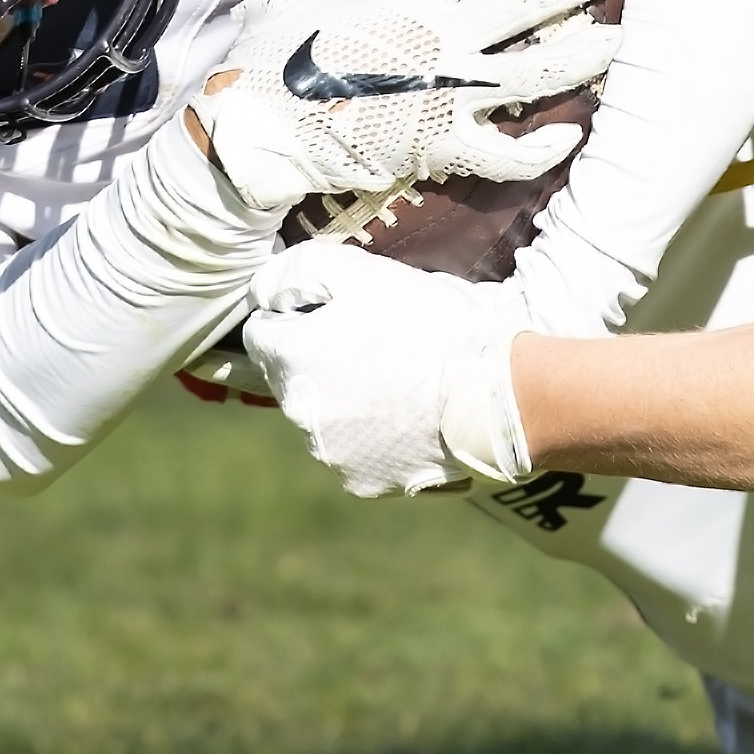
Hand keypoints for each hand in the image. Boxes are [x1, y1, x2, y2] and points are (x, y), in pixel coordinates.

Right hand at [192, 0, 624, 215]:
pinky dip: (540, 147)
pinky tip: (569, 135)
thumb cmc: (271, 53)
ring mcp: (445, 92)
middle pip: (524, 2)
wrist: (255, 128)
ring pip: (532, 72)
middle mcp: (439, 37)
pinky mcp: (440, 144)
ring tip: (620, 39)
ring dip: (581, 55)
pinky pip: (505, 151)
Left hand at [243, 245, 532, 495]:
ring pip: (321, 416)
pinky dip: (371, 435)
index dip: (295, 314)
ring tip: (397, 379)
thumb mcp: (362, 273)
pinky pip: (354, 451)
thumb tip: (262, 289)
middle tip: (374, 340)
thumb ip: (299, 271)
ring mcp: (330, 454)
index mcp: (291, 358)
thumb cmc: (430, 326)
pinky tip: (408, 415)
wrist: (494, 394)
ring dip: (343, 398)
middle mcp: (298, 413)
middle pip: (290, 376)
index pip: (260, 332)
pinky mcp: (364, 482)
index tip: (334, 309)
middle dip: (318, 357)